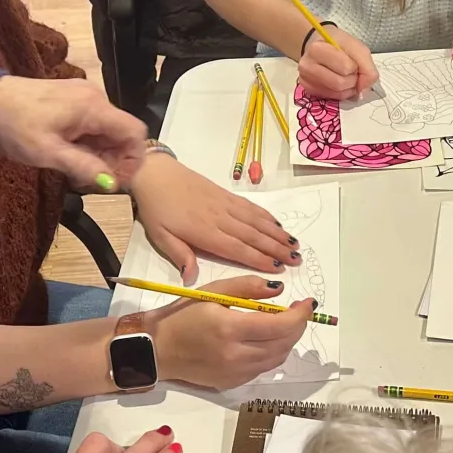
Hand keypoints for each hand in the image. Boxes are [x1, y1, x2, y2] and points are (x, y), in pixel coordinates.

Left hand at [0, 75, 147, 190]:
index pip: (135, 132)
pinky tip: (68, 156)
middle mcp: (94, 97)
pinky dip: (87, 144)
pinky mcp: (71, 100)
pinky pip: (91, 125)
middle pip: (121, 133)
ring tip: (74, 170)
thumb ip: (84, 167)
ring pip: (106, 131)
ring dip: (98, 154)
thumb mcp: (48, 153)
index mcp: (93, 106)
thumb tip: (112, 183)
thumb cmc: (14, 126)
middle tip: (89, 181)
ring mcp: (82, 96)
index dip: (133, 159)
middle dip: (112, 160)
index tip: (115, 181)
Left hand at [128, 154, 298, 281]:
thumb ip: (180, 256)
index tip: (278, 270)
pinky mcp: (226, 194)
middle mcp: (220, 218)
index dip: (259, 260)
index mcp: (204, 232)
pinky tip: (277, 225)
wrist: (155, 173)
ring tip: (295, 245)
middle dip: (277, 249)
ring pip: (256, 221)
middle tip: (297, 260)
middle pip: (253, 236)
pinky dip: (266, 216)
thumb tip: (192, 280)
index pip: (237, 249)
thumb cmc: (156, 209)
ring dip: (277, 233)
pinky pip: (250, 207)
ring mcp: (225, 204)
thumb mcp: (160, 237)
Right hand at [148, 284, 314, 388]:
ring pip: (277, 358)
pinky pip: (263, 368)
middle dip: (298, 326)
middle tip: (297, 311)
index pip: (280, 325)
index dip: (300, 314)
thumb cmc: (182, 316)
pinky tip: (264, 339)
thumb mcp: (212, 292)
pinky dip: (272, 353)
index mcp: (229, 328)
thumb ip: (247, 288)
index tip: (308, 302)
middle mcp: (235, 355)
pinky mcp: (233, 383)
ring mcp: (235, 373)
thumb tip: (279, 290)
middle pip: (284, 344)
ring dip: (287, 340)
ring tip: (282, 323)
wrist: (157, 349)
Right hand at [296, 27, 377, 100]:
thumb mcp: (357, 47)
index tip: (352, 60)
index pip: (346, 68)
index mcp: (317, 49)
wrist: (320, 43)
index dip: (355, 66)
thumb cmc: (338, 44)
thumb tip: (364, 91)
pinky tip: (339, 82)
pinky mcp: (308, 90)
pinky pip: (331, 98)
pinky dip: (341, 93)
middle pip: (340, 84)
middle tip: (351, 70)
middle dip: (352, 79)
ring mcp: (305, 80)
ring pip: (336, 94)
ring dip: (348, 88)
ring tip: (346, 76)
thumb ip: (367, 68)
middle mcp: (306, 66)